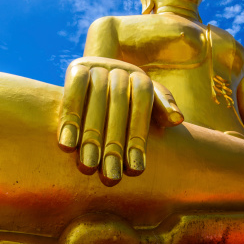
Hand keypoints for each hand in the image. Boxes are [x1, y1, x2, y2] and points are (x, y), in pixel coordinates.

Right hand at [58, 57, 182, 185]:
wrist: (99, 72)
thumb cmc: (128, 98)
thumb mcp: (147, 102)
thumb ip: (161, 108)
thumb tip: (177, 119)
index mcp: (141, 78)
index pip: (142, 107)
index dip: (138, 138)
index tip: (135, 170)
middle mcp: (121, 70)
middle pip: (119, 107)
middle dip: (114, 144)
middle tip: (110, 177)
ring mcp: (98, 66)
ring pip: (96, 102)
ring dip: (91, 135)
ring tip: (88, 167)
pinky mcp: (76, 68)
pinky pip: (73, 93)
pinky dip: (69, 118)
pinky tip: (66, 145)